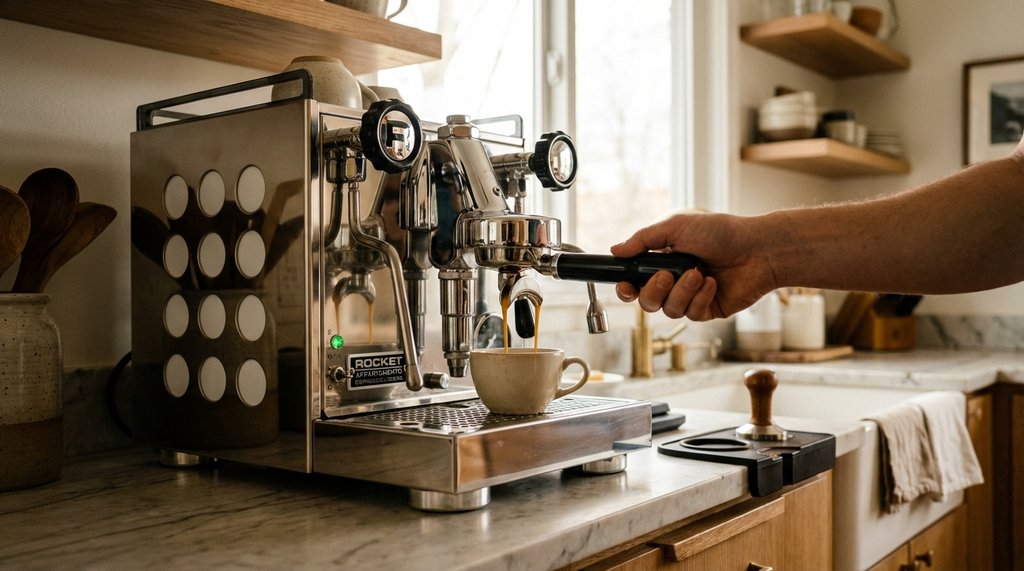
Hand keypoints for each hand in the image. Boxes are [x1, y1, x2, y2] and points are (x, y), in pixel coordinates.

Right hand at [610, 211, 776, 319]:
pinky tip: (713, 283)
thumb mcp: (676, 227)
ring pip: (669, 310)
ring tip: (699, 273)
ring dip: (681, 292)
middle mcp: (674, 281)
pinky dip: (700, 298)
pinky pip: (692, 315)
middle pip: (647, 302)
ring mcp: (691, 297)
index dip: (626, 289)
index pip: (635, 282)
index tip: (626, 286)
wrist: (757, 249)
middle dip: (653, 291)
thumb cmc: (720, 232)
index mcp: (662, 261)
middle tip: (666, 275)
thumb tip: (616, 250)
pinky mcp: (708, 309)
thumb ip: (644, 239)